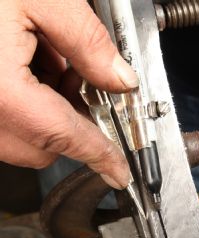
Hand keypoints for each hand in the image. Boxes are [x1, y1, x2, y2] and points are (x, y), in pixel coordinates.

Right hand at [0, 0, 138, 188]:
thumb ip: (87, 40)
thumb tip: (120, 78)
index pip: (65, 137)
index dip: (100, 155)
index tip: (118, 169)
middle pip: (43, 148)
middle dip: (70, 122)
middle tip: (76, 79)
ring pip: (22, 141)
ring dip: (44, 112)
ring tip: (42, 58)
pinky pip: (0, 126)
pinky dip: (21, 105)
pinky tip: (20, 63)